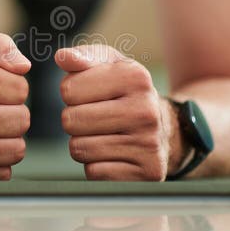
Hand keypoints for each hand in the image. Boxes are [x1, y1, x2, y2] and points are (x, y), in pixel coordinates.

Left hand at [54, 45, 185, 180]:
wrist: (166, 129)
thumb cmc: (127, 94)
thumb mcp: (112, 67)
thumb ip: (84, 57)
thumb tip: (62, 57)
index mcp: (136, 77)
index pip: (68, 89)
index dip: (71, 93)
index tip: (90, 95)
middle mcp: (146, 110)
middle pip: (71, 121)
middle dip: (74, 120)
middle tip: (95, 118)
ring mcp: (148, 144)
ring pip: (79, 149)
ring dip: (83, 144)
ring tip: (104, 135)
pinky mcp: (147, 173)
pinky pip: (93, 173)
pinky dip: (95, 166)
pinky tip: (114, 154)